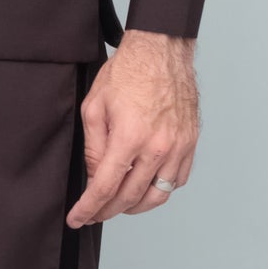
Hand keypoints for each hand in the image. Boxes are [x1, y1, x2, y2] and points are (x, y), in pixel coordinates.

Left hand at [66, 30, 199, 225]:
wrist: (161, 50)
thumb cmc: (127, 72)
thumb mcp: (95, 108)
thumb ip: (93, 148)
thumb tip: (95, 178)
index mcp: (130, 137)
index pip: (105, 188)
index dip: (88, 208)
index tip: (77, 219)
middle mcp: (157, 147)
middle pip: (130, 197)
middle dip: (108, 211)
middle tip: (94, 213)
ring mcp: (178, 147)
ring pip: (158, 196)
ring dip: (135, 206)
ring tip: (119, 205)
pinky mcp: (190, 143)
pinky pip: (177, 180)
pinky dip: (160, 190)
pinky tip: (145, 187)